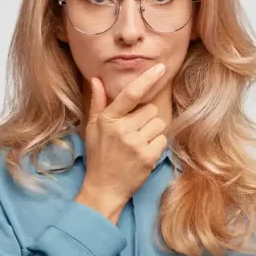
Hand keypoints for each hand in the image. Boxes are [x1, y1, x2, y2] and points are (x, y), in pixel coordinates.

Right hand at [75, 64, 168, 223]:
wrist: (104, 188)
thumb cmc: (99, 155)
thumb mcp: (93, 127)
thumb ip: (98, 102)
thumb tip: (97, 79)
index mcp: (108, 119)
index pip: (130, 94)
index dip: (147, 79)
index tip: (160, 67)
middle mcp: (122, 130)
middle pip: (150, 109)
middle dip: (145, 118)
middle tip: (133, 132)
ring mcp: (136, 144)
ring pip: (159, 123)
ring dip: (152, 131)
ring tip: (138, 143)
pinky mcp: (148, 157)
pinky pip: (162, 140)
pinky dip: (156, 145)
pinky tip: (143, 153)